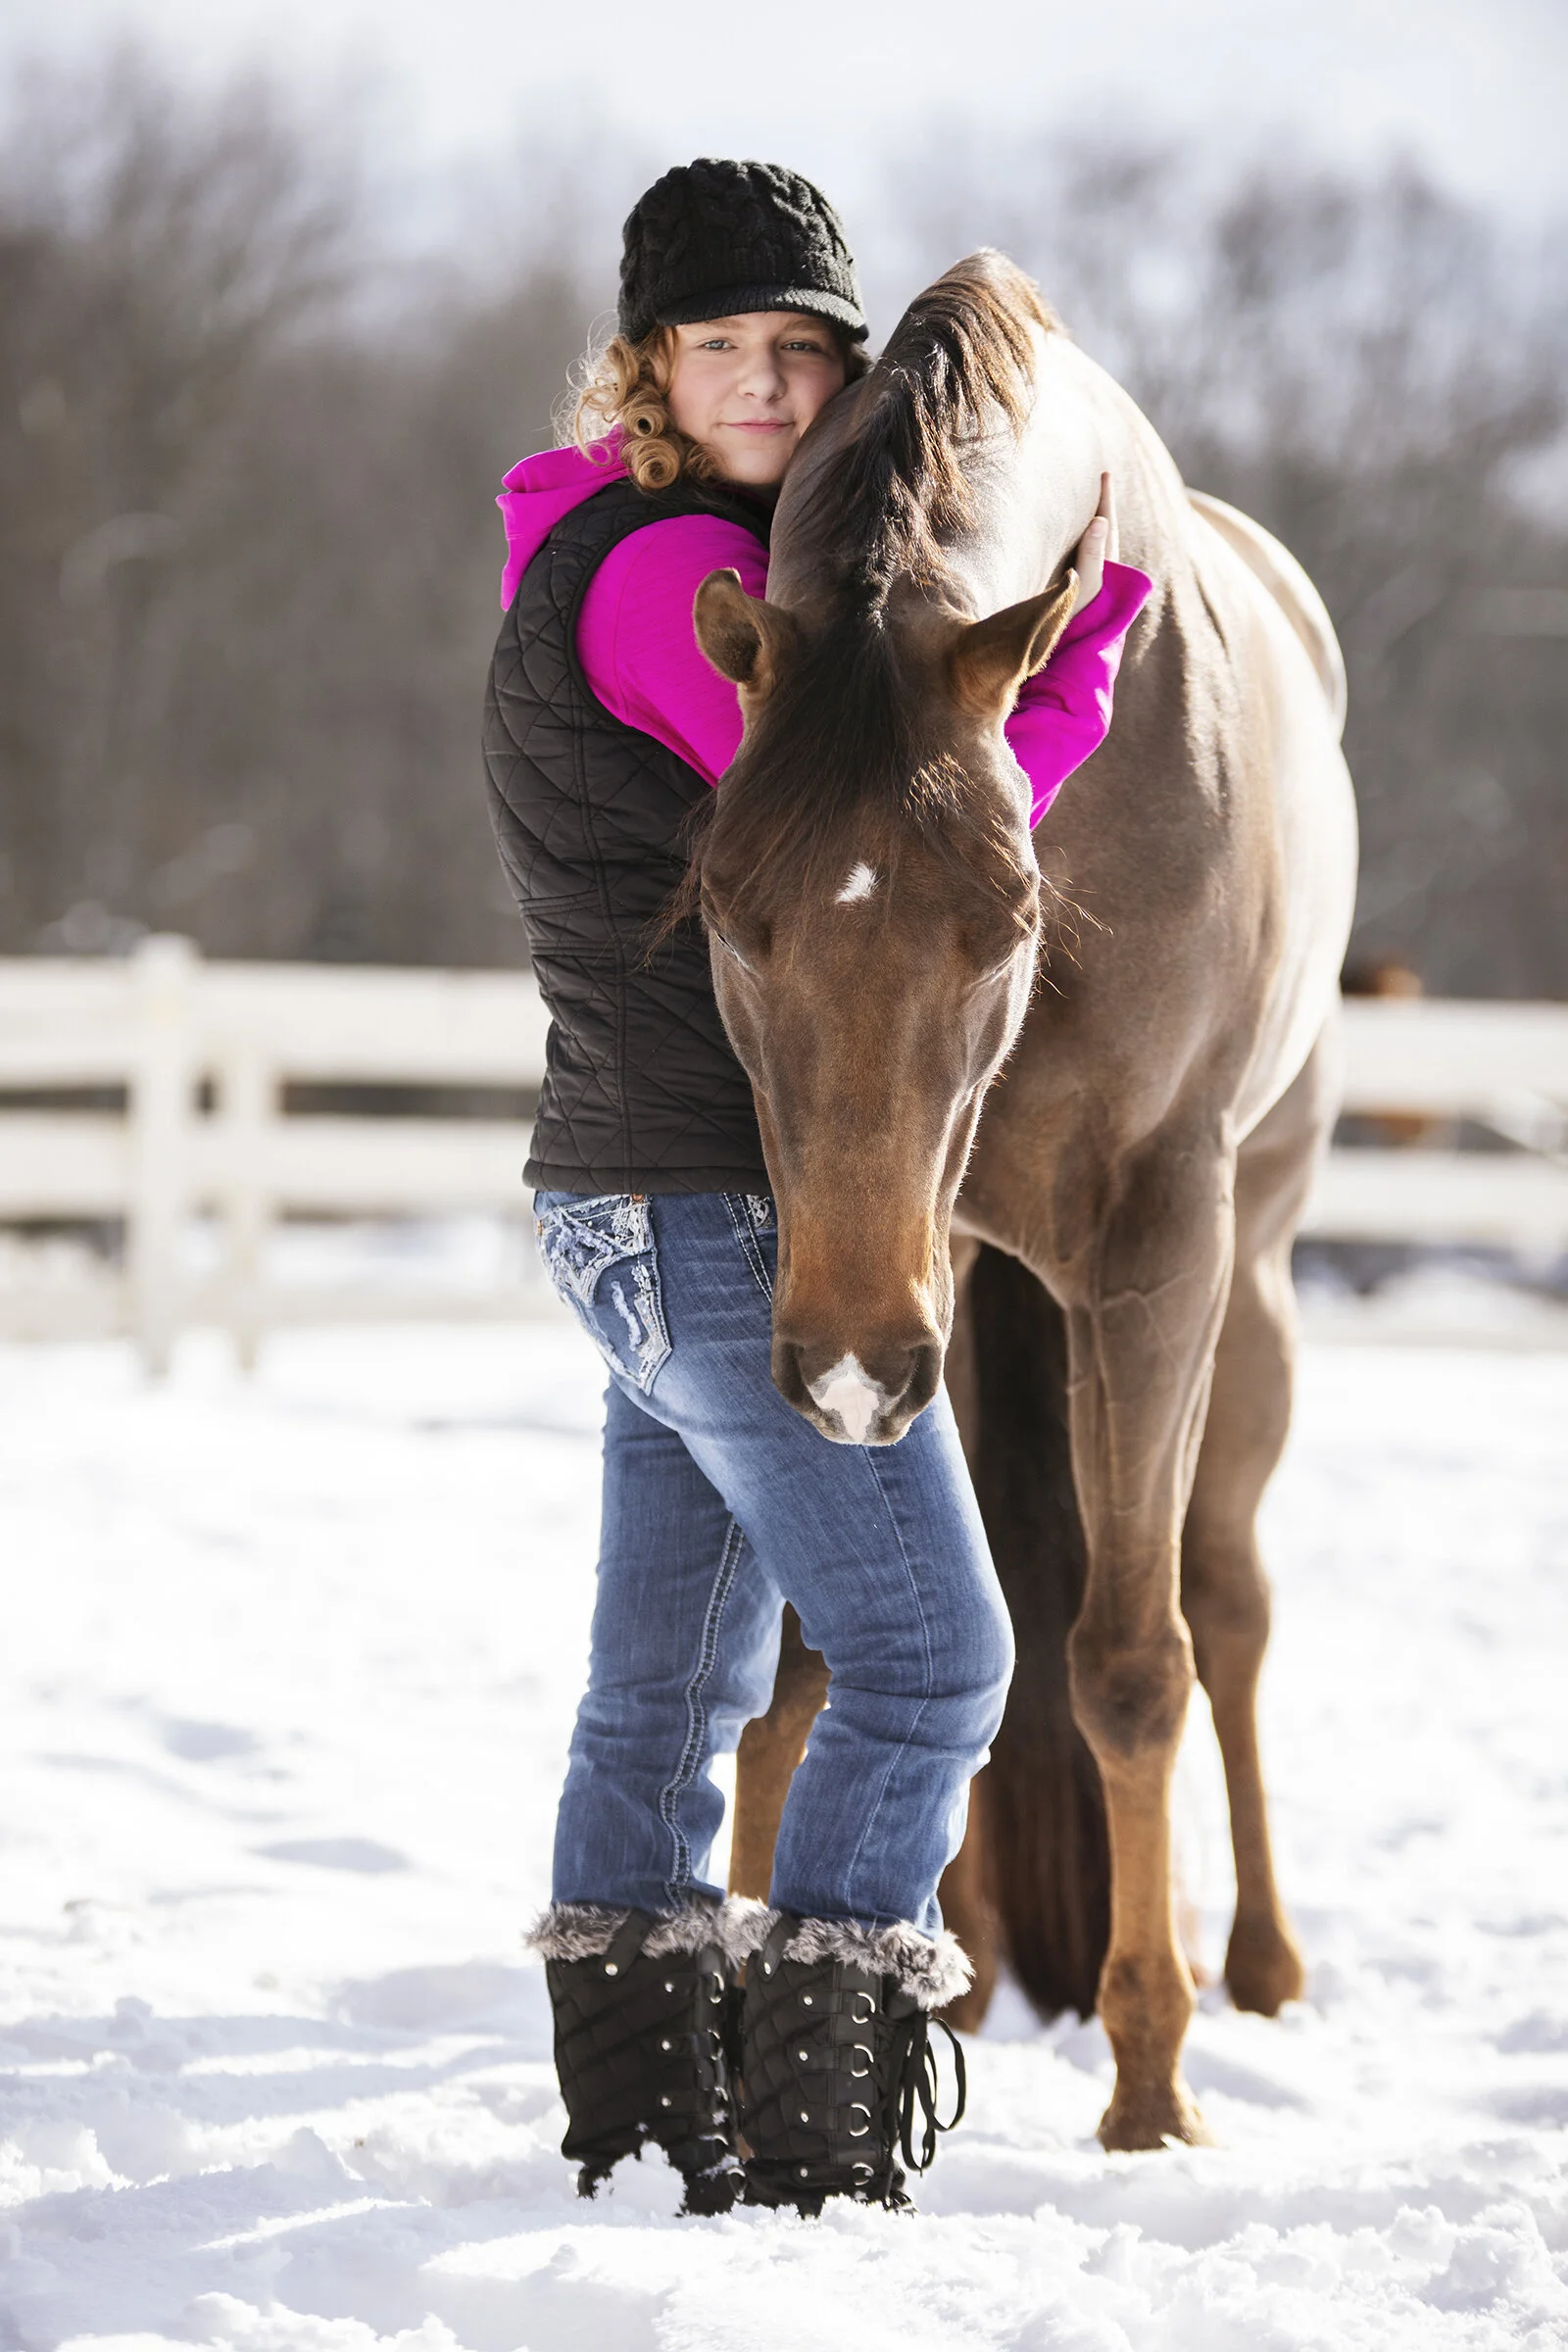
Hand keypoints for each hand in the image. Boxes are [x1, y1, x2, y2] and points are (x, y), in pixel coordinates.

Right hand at [1071, 473, 1116, 613]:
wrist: (1075, 653)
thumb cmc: (1080, 620)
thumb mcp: (1086, 583)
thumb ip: (1092, 553)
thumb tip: (1100, 521)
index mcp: (1106, 564)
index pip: (1106, 523)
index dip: (1105, 498)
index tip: (1105, 473)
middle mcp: (1103, 571)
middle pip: (1105, 531)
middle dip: (1102, 508)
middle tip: (1101, 485)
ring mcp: (1093, 581)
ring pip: (1096, 545)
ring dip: (1093, 526)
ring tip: (1090, 511)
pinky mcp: (1082, 592)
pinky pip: (1085, 558)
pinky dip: (1083, 544)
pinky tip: (1077, 547)